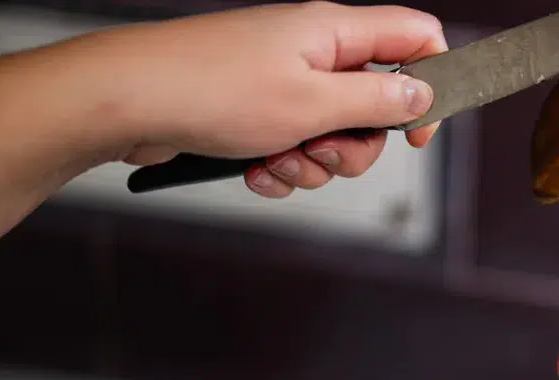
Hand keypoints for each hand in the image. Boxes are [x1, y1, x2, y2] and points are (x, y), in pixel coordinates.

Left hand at [83, 2, 446, 196]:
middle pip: (375, 103)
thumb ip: (377, 100)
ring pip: (333, 135)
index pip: (414, 36)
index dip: (431, 82)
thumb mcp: (312, 103)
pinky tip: (254, 168)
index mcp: (333, 32)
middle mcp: (311, 51)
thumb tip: (422, 95)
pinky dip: (281, 167)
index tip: (417, 132)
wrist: (128, 101)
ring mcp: (282, 80)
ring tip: (277, 160)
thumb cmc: (210, 89)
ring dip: (314, 163)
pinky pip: (293, 148)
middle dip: (356, 145)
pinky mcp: (255, 110)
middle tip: (322, 151)